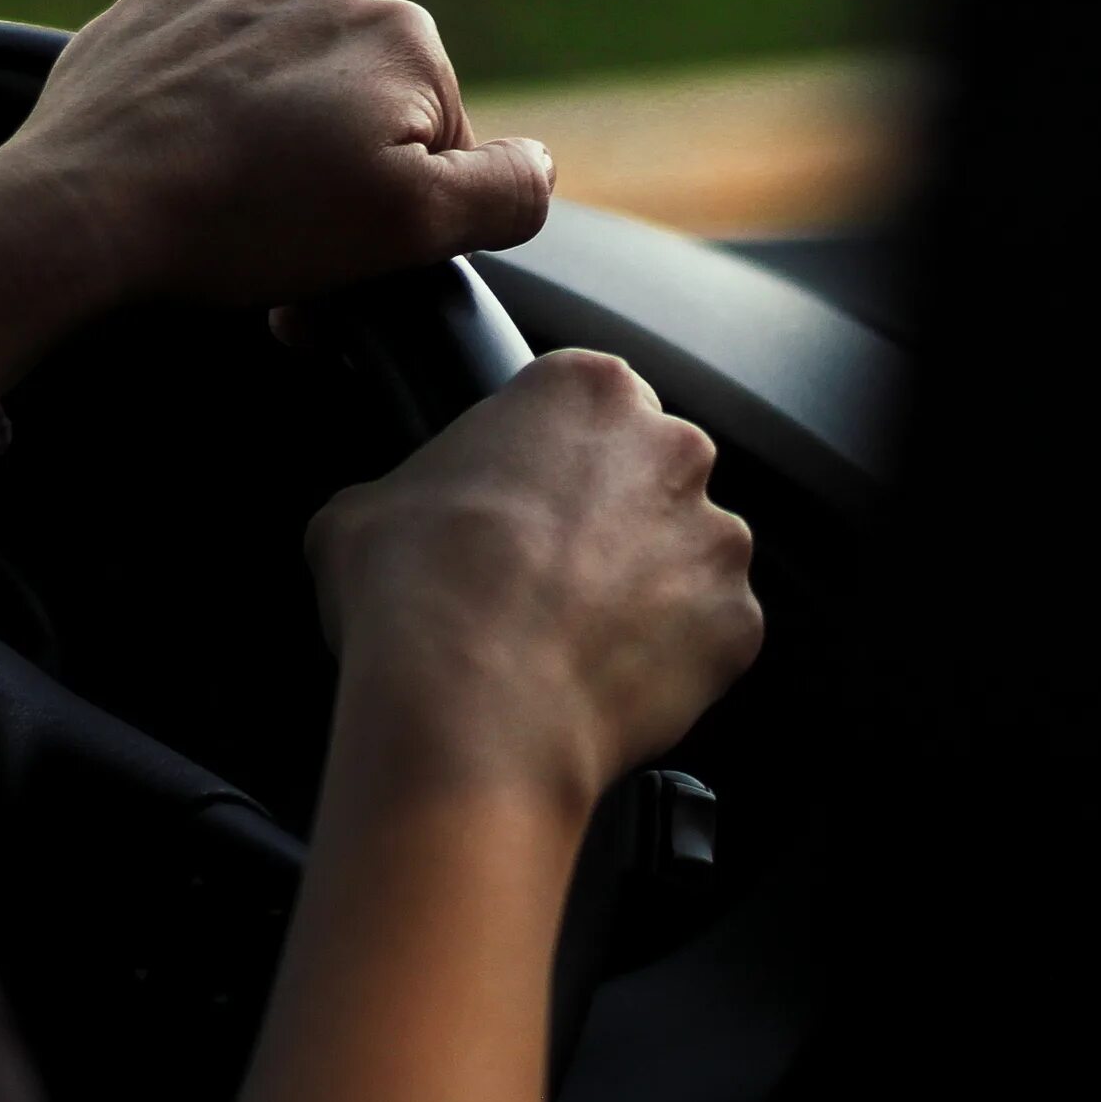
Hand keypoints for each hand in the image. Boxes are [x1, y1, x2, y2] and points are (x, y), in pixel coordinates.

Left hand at [0, 0, 554, 310]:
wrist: (82, 208)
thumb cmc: (250, 223)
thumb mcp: (412, 229)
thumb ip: (507, 191)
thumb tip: (542, 164)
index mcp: (404, 34)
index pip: (439, 146)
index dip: (397, 219)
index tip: (343, 262)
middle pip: (361, 105)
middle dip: (335, 174)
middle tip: (280, 246)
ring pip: (285, 78)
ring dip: (270, 136)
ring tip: (222, 203)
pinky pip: (208, 53)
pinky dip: (203, 100)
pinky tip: (178, 153)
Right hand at [303, 350, 762, 814]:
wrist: (469, 711)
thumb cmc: (416, 594)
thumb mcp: (361, 510)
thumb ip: (405, 493)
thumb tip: (393, 524)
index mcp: (586, 390)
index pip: (579, 402)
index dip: (543, 456)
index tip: (517, 497)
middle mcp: (671, 448)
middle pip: (648, 471)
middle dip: (607, 515)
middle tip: (541, 572)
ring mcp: (716, 539)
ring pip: (685, 554)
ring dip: (644, 585)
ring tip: (570, 636)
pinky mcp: (739, 624)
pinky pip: (707, 635)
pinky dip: (668, 657)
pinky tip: (602, 678)